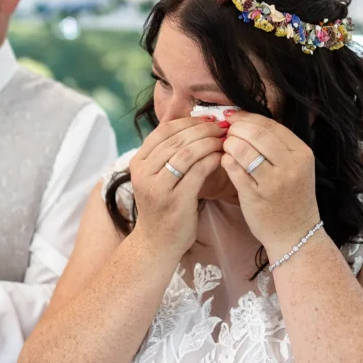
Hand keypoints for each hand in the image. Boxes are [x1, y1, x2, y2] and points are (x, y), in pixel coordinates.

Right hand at [128, 116, 225, 254]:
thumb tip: (195, 125)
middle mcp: (144, 173)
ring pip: (187, 153)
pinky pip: (197, 171)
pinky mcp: (175, 201)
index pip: (164, 130)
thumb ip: (167, 154)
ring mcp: (158, 188)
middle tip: (223, 126)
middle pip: (177, 139)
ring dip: (210, 142)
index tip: (210, 119)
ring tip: (225, 139)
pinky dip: (212, 160)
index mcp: (138, 162)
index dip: (190, 121)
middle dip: (204, 129)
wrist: (156, 243)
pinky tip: (222, 157)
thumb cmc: (163, 206)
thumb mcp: (157, 177)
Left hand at [218, 111, 319, 254]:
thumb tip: (245, 120)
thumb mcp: (296, 167)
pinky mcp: (255, 196)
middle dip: (236, 129)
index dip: (246, 117)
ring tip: (227, 148)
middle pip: (255, 133)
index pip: (270, 125)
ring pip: (242, 149)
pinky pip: (233, 168)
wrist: (296, 234)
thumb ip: (277, 145)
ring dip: (228, 144)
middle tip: (227, 132)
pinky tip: (227, 163)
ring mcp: (273, 182)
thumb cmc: (292, 197)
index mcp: (302, 153)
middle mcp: (290, 166)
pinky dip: (226, 161)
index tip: (233, 117)